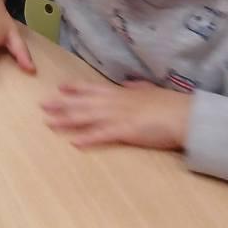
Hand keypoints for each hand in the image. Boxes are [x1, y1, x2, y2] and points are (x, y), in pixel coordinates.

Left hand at [41, 80, 190, 150]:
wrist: (185, 115)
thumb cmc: (171, 104)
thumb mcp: (151, 91)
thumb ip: (138, 88)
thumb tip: (131, 85)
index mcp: (121, 92)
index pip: (92, 88)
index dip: (75, 87)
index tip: (60, 87)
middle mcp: (114, 102)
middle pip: (82, 102)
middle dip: (61, 104)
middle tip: (42, 105)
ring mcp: (118, 116)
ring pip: (85, 117)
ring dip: (66, 120)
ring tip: (48, 122)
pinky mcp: (125, 131)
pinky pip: (101, 135)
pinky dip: (86, 138)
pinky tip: (73, 142)